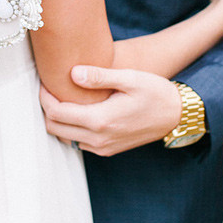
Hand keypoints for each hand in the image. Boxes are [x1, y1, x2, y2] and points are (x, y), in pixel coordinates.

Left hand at [40, 66, 181, 156]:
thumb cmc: (155, 92)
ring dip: (58, 120)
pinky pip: (78, 142)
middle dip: (47, 108)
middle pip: (54, 128)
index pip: (56, 113)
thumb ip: (99, 76)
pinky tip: (78, 110)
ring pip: (64, 137)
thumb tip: (73, 73)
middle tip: (49, 88)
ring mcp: (102, 147)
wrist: (178, 115)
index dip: (44, 97)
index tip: (43, 81)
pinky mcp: (108, 150)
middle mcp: (98, 139)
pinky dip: (71, 128)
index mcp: (100, 120)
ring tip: (62, 97)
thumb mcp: (129, 78)